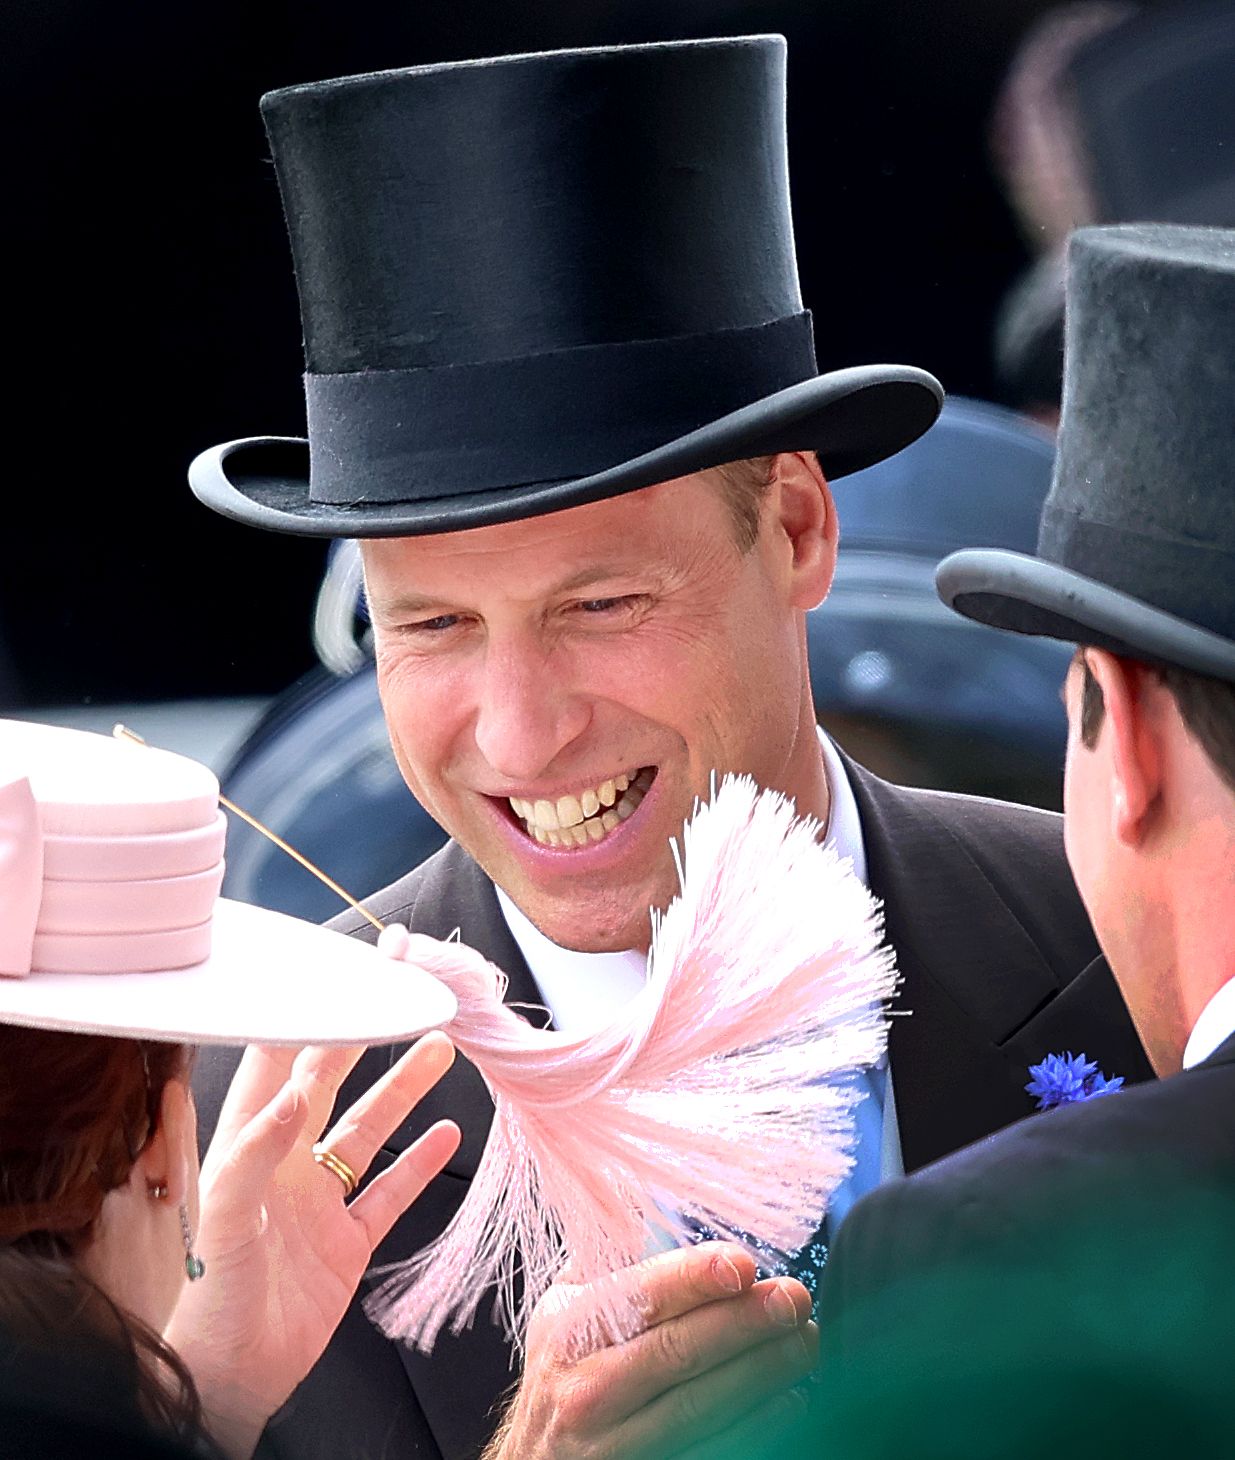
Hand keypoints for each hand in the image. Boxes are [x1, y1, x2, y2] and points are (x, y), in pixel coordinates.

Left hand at [167, 1036, 459, 1458]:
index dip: (303, 1021)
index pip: (275, 1068)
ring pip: (368, 1130)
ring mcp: (320, 1202)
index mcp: (247, 1149)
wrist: (233, 1382)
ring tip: (438, 1049)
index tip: (336, 983)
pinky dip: (419, 1163)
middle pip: (329, 1086)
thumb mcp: (225, 1221)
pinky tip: (446, 1134)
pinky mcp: (347, 1242)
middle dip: (361, 1040)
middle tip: (398, 1001)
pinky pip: (389, 1191)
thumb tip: (295, 1092)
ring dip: (401, 1091)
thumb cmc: (211, 1303)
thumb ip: (255, 1152)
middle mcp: (286, 1165)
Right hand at [487, 1241, 817, 1459]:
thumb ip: (606, 1259)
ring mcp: (614, 1445)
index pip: (639, 1298)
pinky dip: (755, 1425)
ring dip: (763, 1372)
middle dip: (745, 1322)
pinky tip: (789, 1399)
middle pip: (678, 1352)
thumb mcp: (564, 1308)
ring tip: (805, 1341)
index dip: (694, 1278)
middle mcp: (587, 1389)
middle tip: (794, 1298)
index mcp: (571, 1330)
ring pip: (700, 1406)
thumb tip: (649, 1195)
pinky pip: (709, 1451)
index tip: (744, 1264)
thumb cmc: (567, 1368)